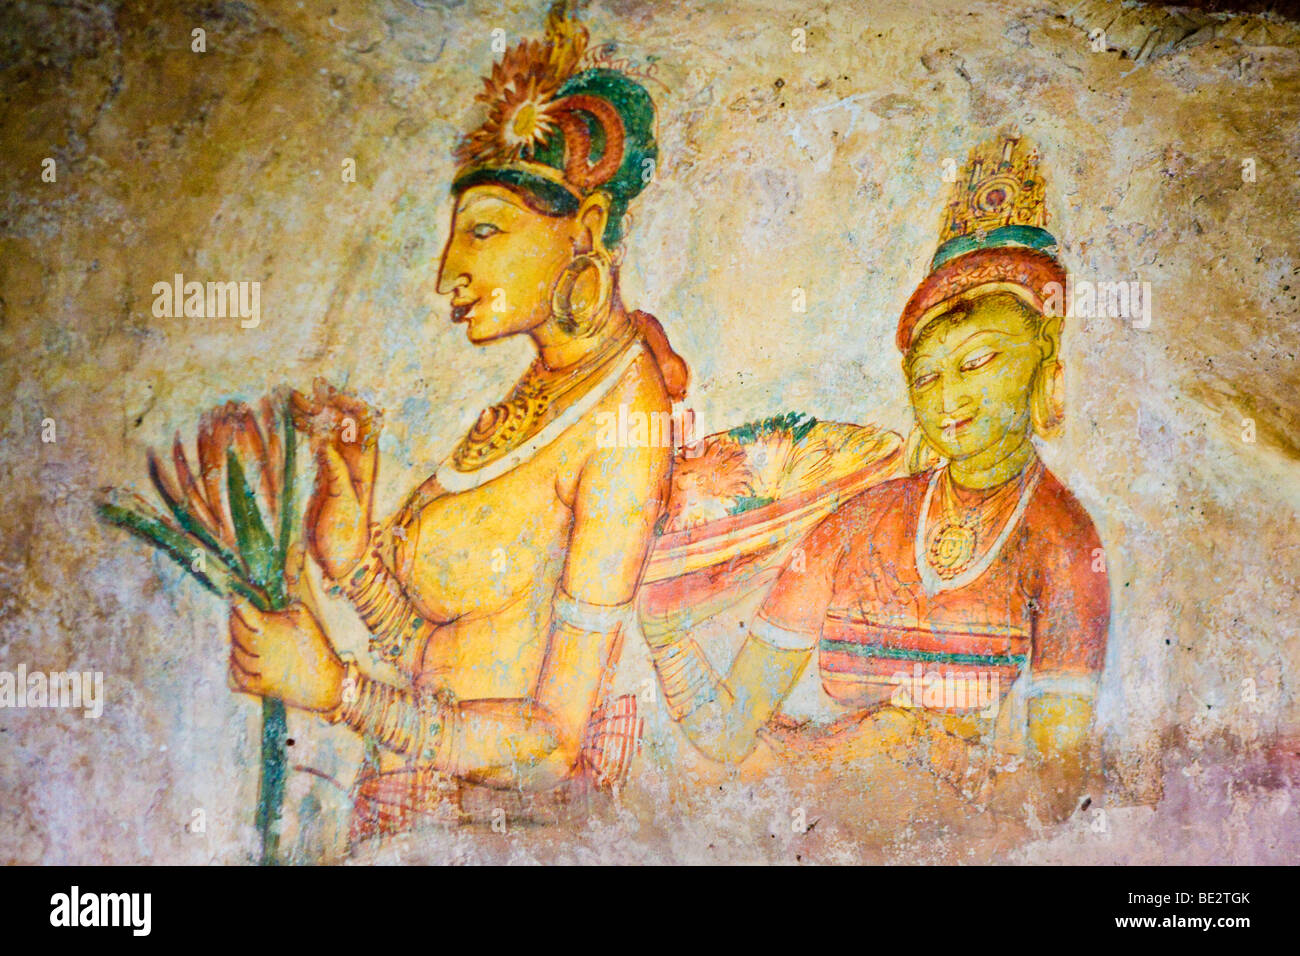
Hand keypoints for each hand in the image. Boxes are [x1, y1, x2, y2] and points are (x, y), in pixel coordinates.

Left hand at [228, 598, 344, 713]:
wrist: (327, 682)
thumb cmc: (317, 648)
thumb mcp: (306, 618)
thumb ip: (286, 609)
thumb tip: (269, 610)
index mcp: (272, 628)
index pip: (246, 612)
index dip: (237, 603)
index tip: (233, 597)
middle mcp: (262, 648)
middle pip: (238, 633)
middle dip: (233, 622)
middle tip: (234, 616)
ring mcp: (260, 668)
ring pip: (237, 655)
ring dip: (234, 645)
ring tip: (235, 638)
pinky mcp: (262, 686)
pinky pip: (239, 677)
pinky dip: (234, 669)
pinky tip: (236, 662)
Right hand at [291, 379, 381, 578]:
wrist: (340, 560)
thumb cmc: (346, 537)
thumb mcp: (343, 505)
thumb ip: (336, 475)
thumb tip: (324, 444)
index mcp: (365, 462)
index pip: (365, 421)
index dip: (348, 403)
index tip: (323, 398)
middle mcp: (354, 458)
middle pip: (344, 419)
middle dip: (324, 402)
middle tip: (296, 396)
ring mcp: (338, 463)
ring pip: (327, 428)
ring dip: (311, 411)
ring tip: (287, 399)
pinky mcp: (323, 471)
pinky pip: (316, 441)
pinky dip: (304, 428)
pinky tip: (288, 418)